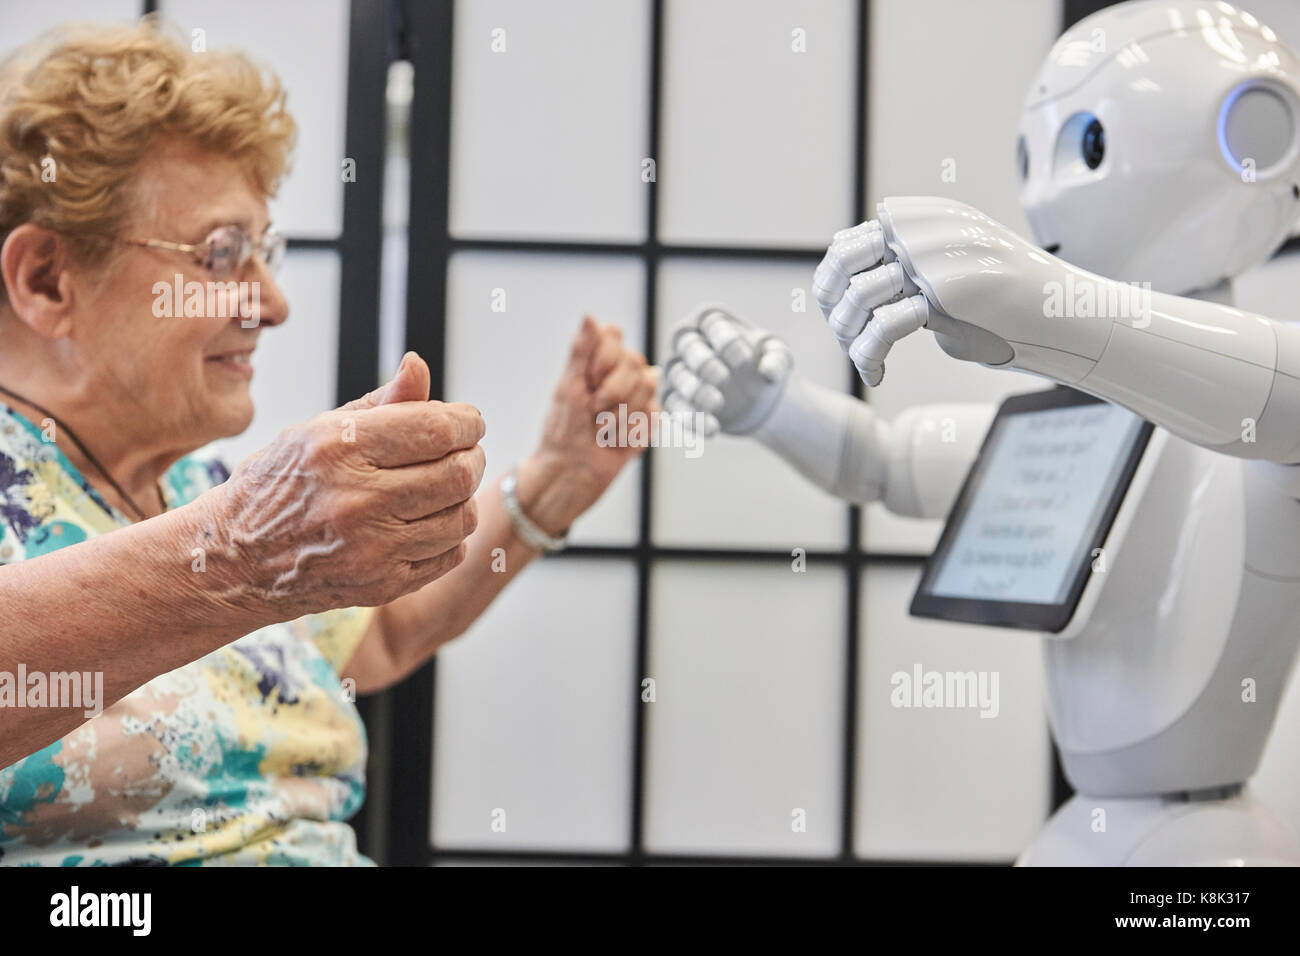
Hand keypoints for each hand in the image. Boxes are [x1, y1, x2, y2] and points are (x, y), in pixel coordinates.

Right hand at [207, 352, 486, 615]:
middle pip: (458, 474)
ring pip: (461, 518)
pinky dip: (450, 536)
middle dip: (472, 457)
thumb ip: (380, 402)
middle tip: (464, 452)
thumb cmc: (280, 485)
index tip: (469, 422)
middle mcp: (355, 499)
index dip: (468, 422)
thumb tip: (419, 366)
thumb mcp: (317, 430)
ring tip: (444, 487)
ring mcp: (370, 549)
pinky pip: (449, 555)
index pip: (437, 429)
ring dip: (464, 498)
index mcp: (338, 448)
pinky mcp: (381, 584)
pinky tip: (426, 522)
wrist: (236, 560)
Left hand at [515, 315, 657, 534]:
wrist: (571, 473)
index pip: (613, 334)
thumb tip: (589, 316)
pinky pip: (653, 413)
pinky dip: (630, 431)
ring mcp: (636, 396)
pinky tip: (615, 440)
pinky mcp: (649, 419)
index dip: (603, 358)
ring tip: (602, 429)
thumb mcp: (568, 387)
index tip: (588, 382)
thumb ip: (581, 351)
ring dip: (619, 415)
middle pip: (634, 361)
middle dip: (611, 392)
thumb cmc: (562, 431)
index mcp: (596, 360)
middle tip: (593, 411)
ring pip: (647, 387)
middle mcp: (618, 373)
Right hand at [660, 303, 792, 434]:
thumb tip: (769, 374)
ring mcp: (675, 369)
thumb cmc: (757, 362)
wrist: (749, 394)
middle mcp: (686, 340)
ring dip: (695, 390)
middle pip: (685, 343)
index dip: (725, 340)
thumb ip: (777, 359)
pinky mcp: (672, 398)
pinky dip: (692, 420)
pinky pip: (675, 407)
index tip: (745, 361)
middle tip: (723, 378)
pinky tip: (712, 430)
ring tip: (717, 403)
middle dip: (702, 361)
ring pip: (677, 376)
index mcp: (710, 320)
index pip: (711, 322)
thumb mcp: (776, 356)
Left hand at [812, 196, 1085, 386]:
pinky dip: (871, 354)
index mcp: (925, 218)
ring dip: (853, 335)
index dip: (833, 284)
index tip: (843, 318)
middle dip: (836, 307)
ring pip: (860, 294)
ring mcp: (936, 257)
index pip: (848, 243)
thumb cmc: (1005, 311)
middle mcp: (927, 229)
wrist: (1065, 319)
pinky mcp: (947, 293)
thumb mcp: (949, 282)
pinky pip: (885, 324)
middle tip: (848, 337)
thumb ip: (908, 275)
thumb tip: (855, 291)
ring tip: (869, 357)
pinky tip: (880, 372)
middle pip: (844, 262)